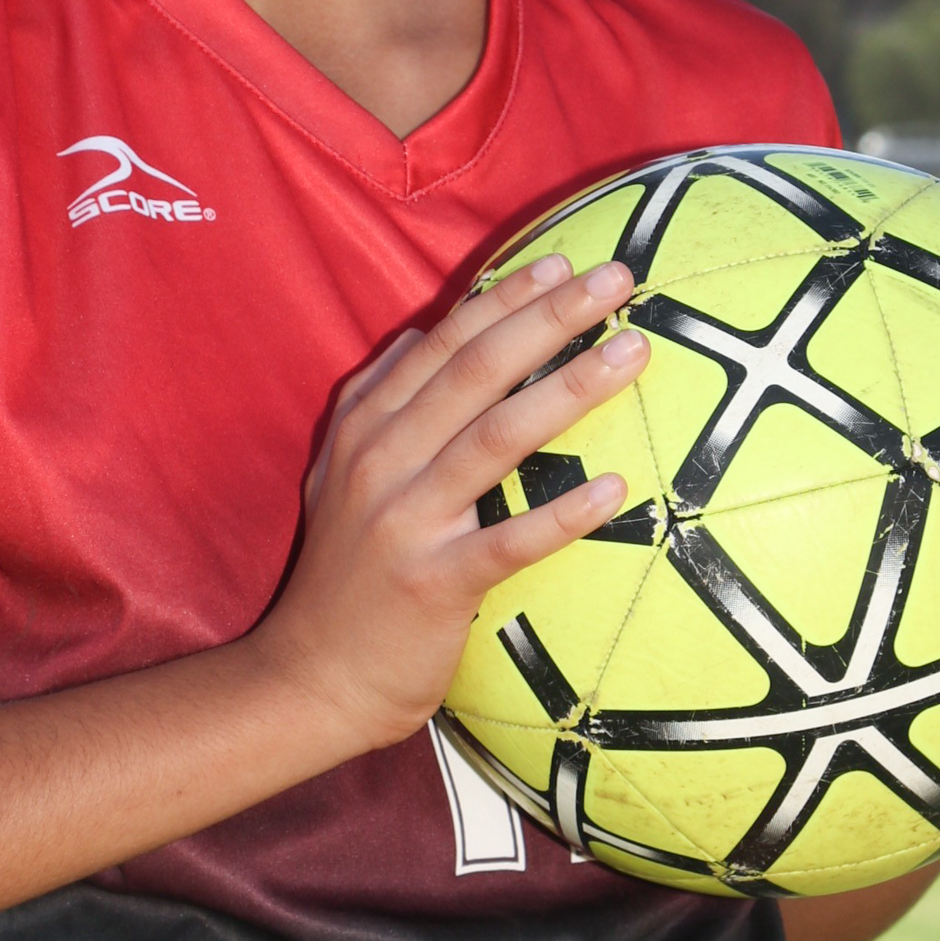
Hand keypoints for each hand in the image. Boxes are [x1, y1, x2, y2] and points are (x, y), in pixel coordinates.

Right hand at [250, 254, 648, 749]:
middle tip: (617, 279)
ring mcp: (407, 521)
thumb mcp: (336, 471)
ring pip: (497, 437)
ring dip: (569, 388)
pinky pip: (510, 542)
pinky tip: (616, 489)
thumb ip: (374, 397)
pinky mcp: (434, 584)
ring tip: (630, 355)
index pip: (444, 342)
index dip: (506, 298)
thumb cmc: (342, 574)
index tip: (565, 263)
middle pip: (477, 370)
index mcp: (367, 427)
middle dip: (550, 317)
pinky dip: (564, 514)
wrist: (309, 678)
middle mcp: (383, 460)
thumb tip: (424, 331)